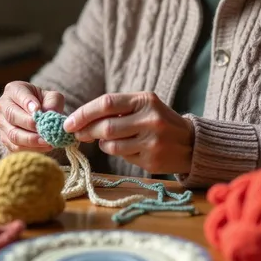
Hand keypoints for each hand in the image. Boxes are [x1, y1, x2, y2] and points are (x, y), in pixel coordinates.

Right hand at [0, 81, 64, 152]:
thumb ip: (53, 102)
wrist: (34, 115)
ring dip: (32, 140)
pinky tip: (45, 147)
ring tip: (48, 141)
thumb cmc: (43, 102)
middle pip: (12, 116)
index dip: (28, 103)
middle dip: (30, 124)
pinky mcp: (4, 139)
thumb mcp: (51, 96)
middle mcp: (3, 105)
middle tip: (46, 129)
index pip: (18, 95)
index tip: (38, 110)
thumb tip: (51, 113)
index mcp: (13, 90)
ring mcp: (1, 124)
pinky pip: (15, 147)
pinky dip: (31, 149)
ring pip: (13, 134)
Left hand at [63, 92, 194, 174]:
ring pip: (110, 145)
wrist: (191, 142)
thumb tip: (81, 120)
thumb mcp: (144, 106)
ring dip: (103, 144)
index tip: (68, 122)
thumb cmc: (160, 121)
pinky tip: (128, 148)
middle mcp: (149, 119)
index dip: (84, 113)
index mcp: (145, 100)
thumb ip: (118, 110)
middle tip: (78, 134)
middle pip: (106, 127)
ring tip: (108, 140)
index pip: (107, 103)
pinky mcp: (151, 160)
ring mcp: (151, 141)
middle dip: (86, 131)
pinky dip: (118, 153)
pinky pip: (122, 157)